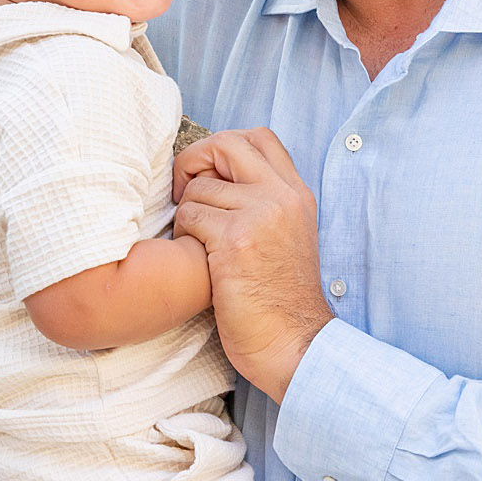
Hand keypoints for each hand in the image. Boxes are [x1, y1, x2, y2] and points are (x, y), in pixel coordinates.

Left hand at [172, 127, 332, 400]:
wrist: (292, 343)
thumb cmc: (276, 298)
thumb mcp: (283, 237)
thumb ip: (260, 202)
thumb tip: (211, 176)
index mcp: (296, 194)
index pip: (259, 137)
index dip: (222, 149)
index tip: (209, 178)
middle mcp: (283, 196)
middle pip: (225, 143)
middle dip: (194, 163)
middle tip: (185, 195)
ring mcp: (261, 215)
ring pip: (198, 188)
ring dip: (187, 215)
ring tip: (201, 245)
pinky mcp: (237, 240)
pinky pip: (190, 216)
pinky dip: (185, 236)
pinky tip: (200, 261)